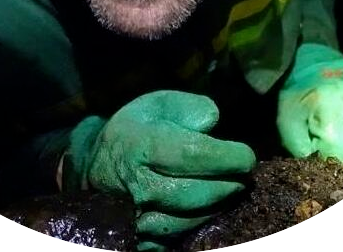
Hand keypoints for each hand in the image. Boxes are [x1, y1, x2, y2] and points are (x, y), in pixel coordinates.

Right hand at [69, 90, 255, 242]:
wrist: (96, 166)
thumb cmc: (137, 130)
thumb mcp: (159, 104)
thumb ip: (189, 107)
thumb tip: (212, 123)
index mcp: (141, 145)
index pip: (191, 154)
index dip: (226, 157)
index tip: (246, 156)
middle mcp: (137, 184)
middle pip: (193, 192)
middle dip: (227, 184)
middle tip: (245, 175)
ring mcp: (136, 217)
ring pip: (187, 221)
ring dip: (217, 207)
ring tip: (231, 189)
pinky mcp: (140, 239)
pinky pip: (176, 239)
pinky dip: (199, 225)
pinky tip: (210, 208)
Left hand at [278, 44, 342, 162]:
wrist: (308, 58)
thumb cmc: (296, 92)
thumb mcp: (287, 123)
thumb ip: (302, 151)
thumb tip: (321, 168)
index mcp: (333, 126)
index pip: (341, 161)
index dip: (330, 158)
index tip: (322, 148)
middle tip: (329, 128)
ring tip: (342, 119)